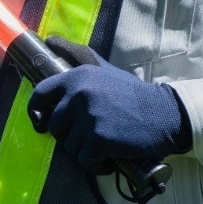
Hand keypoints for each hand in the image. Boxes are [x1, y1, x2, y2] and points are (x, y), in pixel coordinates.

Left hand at [27, 36, 191, 172]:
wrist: (166, 115)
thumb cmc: (132, 94)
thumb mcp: (104, 69)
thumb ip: (77, 56)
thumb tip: (50, 39)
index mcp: (77, 76)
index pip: (40, 93)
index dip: (36, 110)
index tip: (40, 120)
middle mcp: (79, 94)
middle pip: (54, 125)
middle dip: (68, 134)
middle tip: (89, 134)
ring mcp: (88, 117)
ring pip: (68, 144)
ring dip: (84, 149)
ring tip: (104, 142)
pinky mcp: (98, 139)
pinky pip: (84, 160)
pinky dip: (95, 164)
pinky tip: (108, 158)